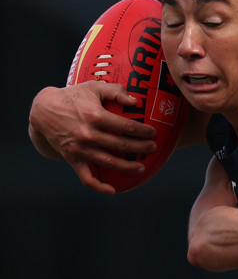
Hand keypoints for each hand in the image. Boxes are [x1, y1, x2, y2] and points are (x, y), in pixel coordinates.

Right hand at [29, 83, 157, 192]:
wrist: (43, 110)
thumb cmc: (72, 97)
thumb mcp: (93, 87)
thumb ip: (115, 92)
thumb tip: (135, 102)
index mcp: (95, 116)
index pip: (126, 126)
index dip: (143, 131)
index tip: (152, 132)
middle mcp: (88, 134)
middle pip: (121, 145)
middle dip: (141, 148)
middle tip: (152, 147)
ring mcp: (80, 149)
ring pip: (109, 162)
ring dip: (127, 167)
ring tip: (141, 167)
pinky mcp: (72, 159)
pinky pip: (86, 177)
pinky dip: (99, 186)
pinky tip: (112, 190)